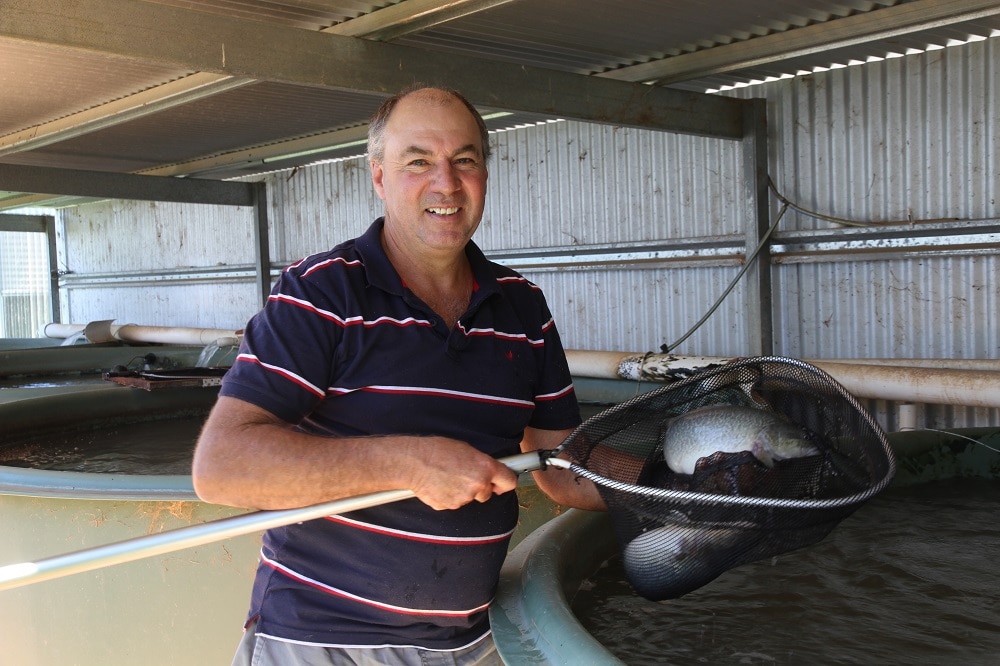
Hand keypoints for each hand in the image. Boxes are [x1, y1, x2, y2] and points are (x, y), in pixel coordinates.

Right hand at [402, 436, 518, 509]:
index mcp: (485, 467)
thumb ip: (482, 463)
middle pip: (487, 493)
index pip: (509, 481)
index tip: (501, 483)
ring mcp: (464, 498)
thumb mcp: (466, 450)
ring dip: (462, 491)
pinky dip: (449, 496)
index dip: (505, 482)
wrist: (413, 462)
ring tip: (447, 477)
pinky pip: (454, 503)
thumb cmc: (436, 450)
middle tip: (464, 475)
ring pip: (469, 498)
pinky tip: (440, 484)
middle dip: (479, 487)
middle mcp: (478, 484)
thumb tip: (488, 471)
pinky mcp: (450, 506)